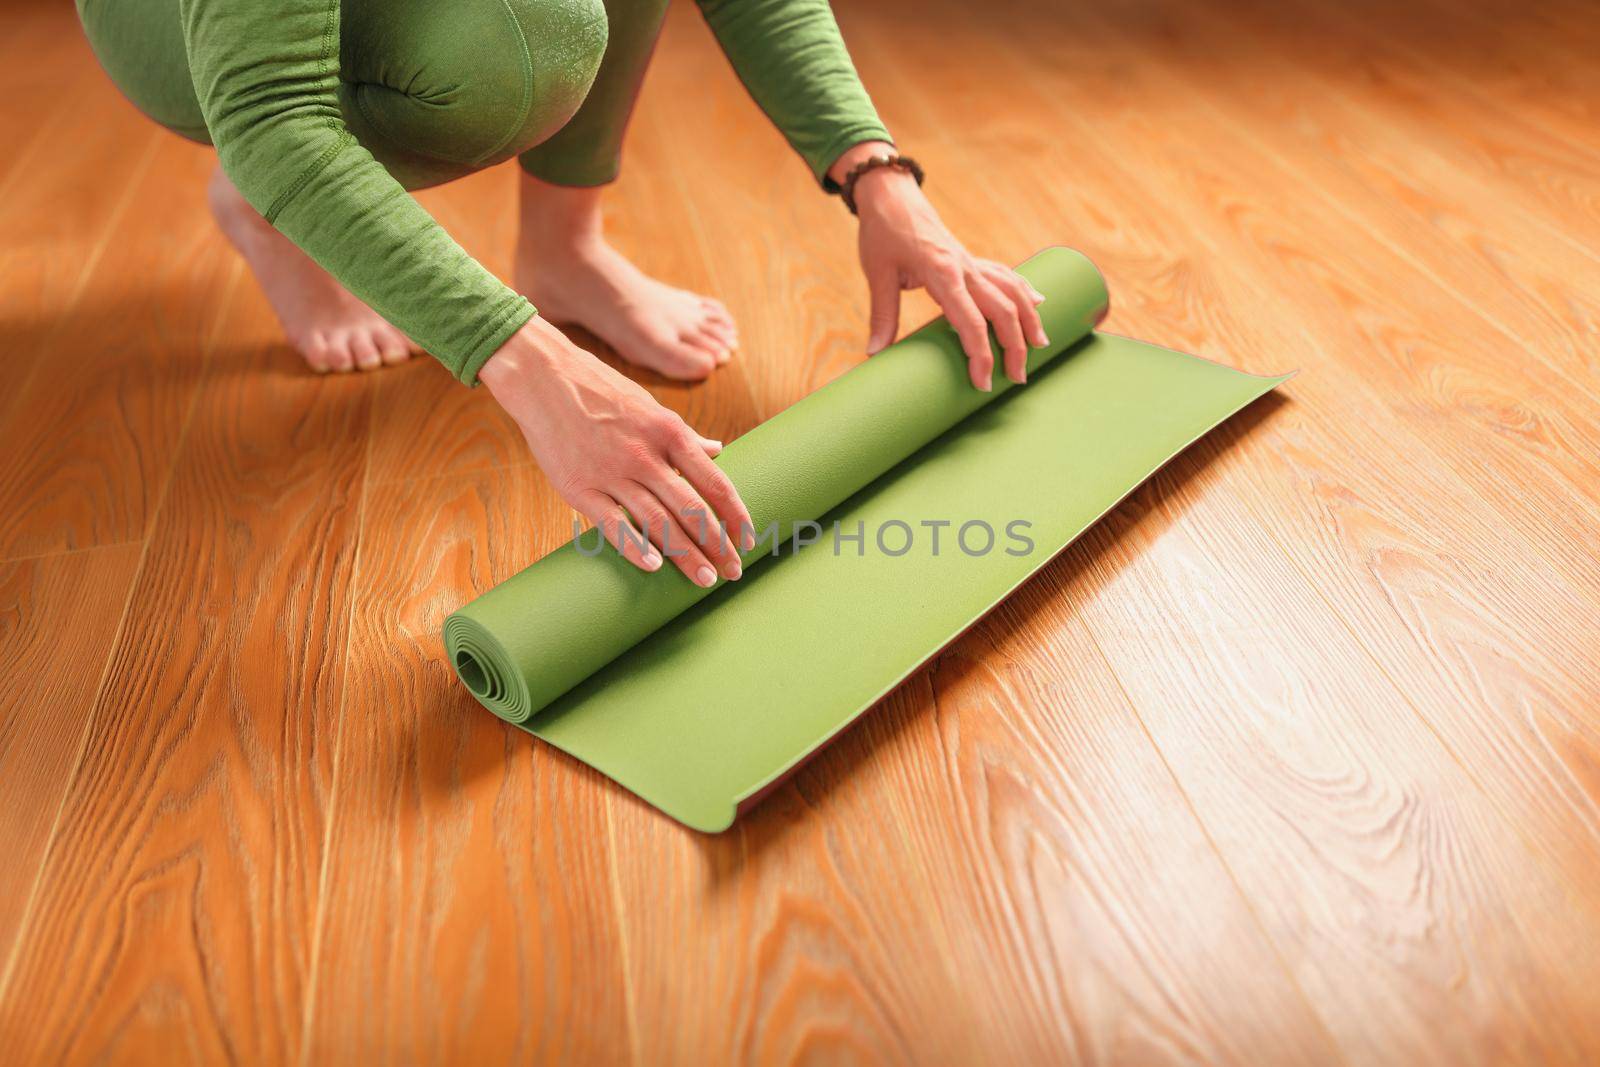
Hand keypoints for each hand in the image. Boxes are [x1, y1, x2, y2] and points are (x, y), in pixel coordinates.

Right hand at [480, 317, 753, 584]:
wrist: (545, 379)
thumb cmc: (603, 392)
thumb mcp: (652, 407)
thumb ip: (685, 436)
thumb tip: (717, 449)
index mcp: (670, 433)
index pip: (715, 483)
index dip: (736, 516)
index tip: (747, 540)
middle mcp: (646, 455)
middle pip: (692, 510)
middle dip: (717, 546)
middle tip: (733, 572)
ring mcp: (613, 474)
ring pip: (658, 523)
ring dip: (686, 556)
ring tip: (704, 579)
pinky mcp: (581, 488)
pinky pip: (614, 525)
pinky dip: (636, 549)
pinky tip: (654, 567)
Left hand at [837, 143, 1048, 390]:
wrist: (891, 194)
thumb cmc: (882, 232)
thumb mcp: (877, 273)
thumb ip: (881, 314)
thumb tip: (874, 353)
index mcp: (943, 273)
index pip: (971, 322)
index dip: (981, 355)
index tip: (982, 383)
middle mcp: (965, 268)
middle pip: (1003, 311)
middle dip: (1014, 347)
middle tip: (1017, 379)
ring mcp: (972, 262)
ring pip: (1013, 291)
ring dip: (1030, 320)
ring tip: (1041, 347)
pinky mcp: (971, 259)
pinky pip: (1006, 275)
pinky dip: (1024, 290)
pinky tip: (1039, 302)